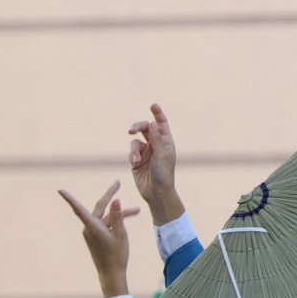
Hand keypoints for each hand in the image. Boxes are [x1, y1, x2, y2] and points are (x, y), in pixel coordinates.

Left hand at [58, 181, 139, 297]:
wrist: (111, 274)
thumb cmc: (116, 256)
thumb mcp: (121, 234)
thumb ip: (118, 216)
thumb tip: (115, 200)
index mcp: (93, 227)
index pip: (79, 209)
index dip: (70, 199)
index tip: (60, 190)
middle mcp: (89, 228)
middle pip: (99, 207)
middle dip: (110, 195)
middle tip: (118, 183)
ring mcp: (91, 232)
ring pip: (106, 217)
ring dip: (120, 214)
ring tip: (137, 211)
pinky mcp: (95, 236)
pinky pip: (105, 224)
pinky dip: (116, 221)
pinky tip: (129, 218)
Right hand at [128, 103, 183, 224]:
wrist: (156, 192)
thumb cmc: (163, 173)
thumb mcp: (161, 154)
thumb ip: (155, 138)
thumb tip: (151, 123)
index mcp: (165, 141)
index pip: (161, 123)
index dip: (157, 113)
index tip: (153, 105)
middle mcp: (155, 145)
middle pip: (144, 129)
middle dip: (137, 127)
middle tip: (131, 129)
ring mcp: (145, 152)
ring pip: (134, 142)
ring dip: (134, 150)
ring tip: (137, 160)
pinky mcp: (137, 161)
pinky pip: (131, 153)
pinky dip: (132, 157)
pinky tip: (136, 164)